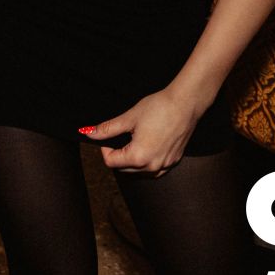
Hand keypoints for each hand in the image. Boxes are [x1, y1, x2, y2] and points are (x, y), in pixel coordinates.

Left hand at [79, 84, 205, 174]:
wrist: (185, 104)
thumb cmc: (158, 108)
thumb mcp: (129, 118)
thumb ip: (108, 129)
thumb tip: (89, 133)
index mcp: (138, 157)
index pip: (111, 162)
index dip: (104, 148)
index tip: (107, 135)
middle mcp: (152, 167)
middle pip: (124, 168)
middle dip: (117, 154)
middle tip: (119, 135)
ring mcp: (164, 166)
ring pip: (139, 170)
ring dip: (131, 159)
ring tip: (134, 138)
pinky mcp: (173, 161)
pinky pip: (154, 168)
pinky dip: (146, 160)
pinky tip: (148, 144)